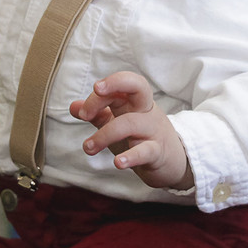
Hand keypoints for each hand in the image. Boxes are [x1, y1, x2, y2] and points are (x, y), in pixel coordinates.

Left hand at [69, 71, 193, 190]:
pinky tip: (118, 163)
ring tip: (88, 148)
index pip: (121, 85)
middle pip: (138, 86)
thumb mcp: (118, 124)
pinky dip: (131, 156)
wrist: (174, 162)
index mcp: (135, 102)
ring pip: (131, 123)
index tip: (82, 112)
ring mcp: (153, 130)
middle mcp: (146, 111)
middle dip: (114, 86)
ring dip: (104, 135)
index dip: (100, 93)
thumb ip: (97, 115)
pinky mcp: (158, 152)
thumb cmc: (142, 139)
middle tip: (89, 106)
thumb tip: (72, 106)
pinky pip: (145, 150)